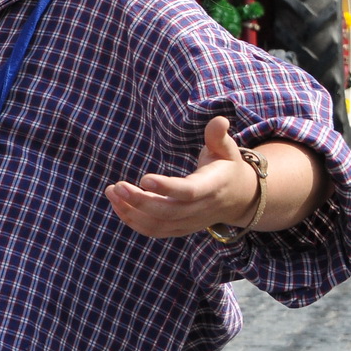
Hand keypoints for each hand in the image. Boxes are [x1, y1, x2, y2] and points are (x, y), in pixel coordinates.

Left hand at [104, 117, 258, 237]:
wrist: (239, 198)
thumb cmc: (226, 167)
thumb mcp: (227, 149)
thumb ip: (218, 136)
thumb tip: (219, 120)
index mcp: (212, 187)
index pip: (189, 192)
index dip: (167, 188)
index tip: (144, 178)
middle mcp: (201, 209)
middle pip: (168, 212)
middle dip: (139, 201)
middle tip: (116, 186)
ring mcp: (190, 222)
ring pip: (158, 225)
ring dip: (131, 212)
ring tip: (111, 192)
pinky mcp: (180, 228)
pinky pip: (155, 231)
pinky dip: (134, 221)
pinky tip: (118, 205)